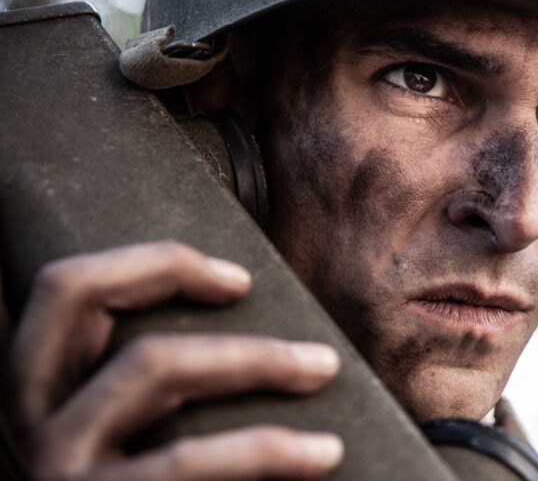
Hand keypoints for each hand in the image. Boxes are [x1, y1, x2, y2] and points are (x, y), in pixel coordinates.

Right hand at [3, 241, 342, 479]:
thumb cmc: (148, 479)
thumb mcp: (125, 425)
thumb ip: (151, 376)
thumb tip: (245, 305)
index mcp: (38, 387)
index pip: (68, 288)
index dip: (155, 264)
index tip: (240, 281)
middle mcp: (28, 420)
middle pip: (95, 306)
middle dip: (196, 286)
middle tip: (278, 306)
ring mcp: (55, 466)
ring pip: (155, 366)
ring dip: (256, 357)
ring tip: (323, 368)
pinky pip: (186, 461)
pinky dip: (266, 449)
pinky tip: (322, 451)